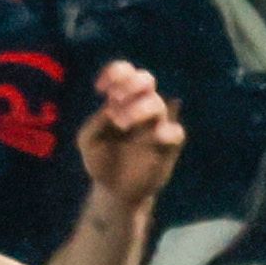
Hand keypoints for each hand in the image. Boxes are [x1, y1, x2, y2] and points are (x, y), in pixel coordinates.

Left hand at [76, 60, 184, 207]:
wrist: (114, 191)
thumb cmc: (101, 160)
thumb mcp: (88, 141)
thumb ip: (96, 122)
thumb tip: (111, 108)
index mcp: (122, 101)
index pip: (126, 73)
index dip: (116, 72)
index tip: (100, 88)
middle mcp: (141, 107)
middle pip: (147, 79)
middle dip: (131, 83)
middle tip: (114, 98)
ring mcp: (157, 124)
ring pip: (157, 103)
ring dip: (138, 108)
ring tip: (121, 123)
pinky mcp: (169, 146)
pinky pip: (176, 132)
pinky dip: (167, 130)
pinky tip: (155, 135)